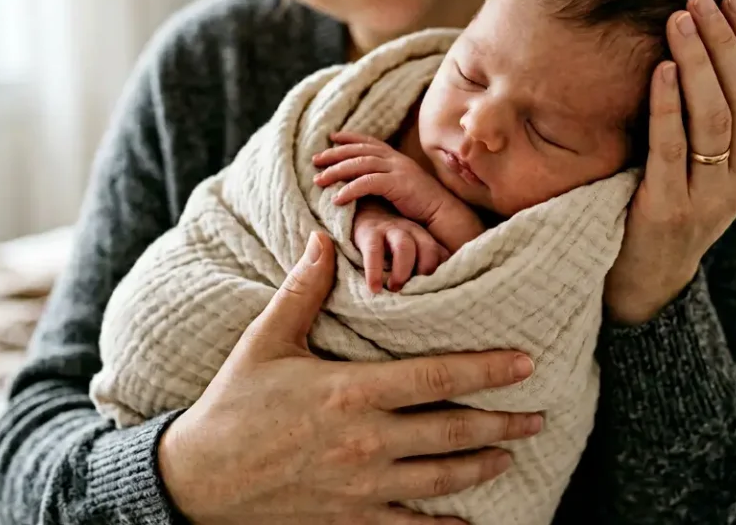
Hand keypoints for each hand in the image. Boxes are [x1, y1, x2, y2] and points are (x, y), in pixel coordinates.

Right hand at [159, 232, 541, 524]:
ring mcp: (361, 486)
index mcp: (351, 392)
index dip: (487, 370)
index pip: (437, 377)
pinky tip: (469, 523)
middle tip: (539, 416)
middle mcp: (366, 442)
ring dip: (484, 466)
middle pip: (454, 432)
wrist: (196, 481)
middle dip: (504, 423)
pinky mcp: (349, 519)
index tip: (526, 363)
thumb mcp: (264, 341)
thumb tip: (322, 239)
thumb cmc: (232, 405)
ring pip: (441, 479)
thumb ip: (302, 292)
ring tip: (513, 453)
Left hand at [313, 132, 483, 250]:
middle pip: (359, 151)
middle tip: (315, 160)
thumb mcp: (402, 187)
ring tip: (319, 181)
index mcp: (397, 158)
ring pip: (360, 164)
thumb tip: (365, 183)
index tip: (331, 139)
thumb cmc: (423, 207)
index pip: (369, 142)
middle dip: (335, 154)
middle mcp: (396, 160)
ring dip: (337, 171)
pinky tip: (337, 199)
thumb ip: (386, 180)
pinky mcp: (398, 184)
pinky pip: (368, 183)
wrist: (445, 215)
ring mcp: (398, 170)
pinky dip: (350, 189)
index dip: (349, 139)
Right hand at [355, 198, 450, 292]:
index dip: (438, 274)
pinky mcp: (369, 232)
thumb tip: (436, 286)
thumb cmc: (392, 240)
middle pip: (428, 248)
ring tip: (395, 289)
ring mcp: (391, 229)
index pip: (439, 254)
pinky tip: (374, 288)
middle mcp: (411, 230)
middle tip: (416, 291)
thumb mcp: (412, 247)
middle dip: (424, 270)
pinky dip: (374, 272)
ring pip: (404, 247)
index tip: (430, 291)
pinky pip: (373, 251)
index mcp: (424, 236)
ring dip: (402, 271)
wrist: (365, 212)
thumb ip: (426, 261)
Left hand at [604, 0, 735, 324]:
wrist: (643, 280)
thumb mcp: (698, 162)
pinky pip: (673, 149)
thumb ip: (706, 116)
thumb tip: (702, 43)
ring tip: (679, 20)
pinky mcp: (670, 211)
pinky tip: (659, 69)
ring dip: (698, 62)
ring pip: (716, 118)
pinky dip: (668, 105)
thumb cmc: (663, 206)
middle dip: (723, 41)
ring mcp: (711, 199)